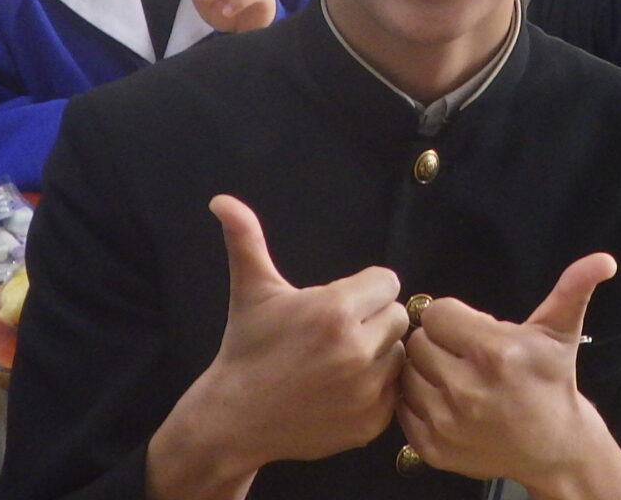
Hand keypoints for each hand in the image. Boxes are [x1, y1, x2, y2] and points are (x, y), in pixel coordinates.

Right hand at [146, 197, 406, 499]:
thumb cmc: (246, 348)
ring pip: (398, 353)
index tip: (338, 303)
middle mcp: (358, 350)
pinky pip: (395, 390)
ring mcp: (367, 390)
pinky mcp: (372, 422)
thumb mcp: (251, 291)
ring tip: (339, 359)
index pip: (387, 282)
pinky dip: (377, 387)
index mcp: (335, 311)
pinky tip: (343, 387)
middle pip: (397, 315)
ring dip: (378, 352)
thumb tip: (222, 199)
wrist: (233, 420)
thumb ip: (246, 239)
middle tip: (338, 331)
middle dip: (372, 318)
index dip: (364, 289)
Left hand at [398, 254, 620, 499]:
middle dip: (438, 343)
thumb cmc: (552, 381)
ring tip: (452, 376)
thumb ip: (574, 288)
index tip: (469, 329)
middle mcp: (467, 388)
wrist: (555, 447)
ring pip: (407, 375)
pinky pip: (403, 409)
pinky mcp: (433, 448)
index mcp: (495, 352)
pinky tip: (444, 401)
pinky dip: (418, 403)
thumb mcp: (561, 332)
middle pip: (418, 342)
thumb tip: (605, 260)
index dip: (452, 317)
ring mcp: (447, 422)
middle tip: (461, 353)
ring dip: (425, 372)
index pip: (437, 313)